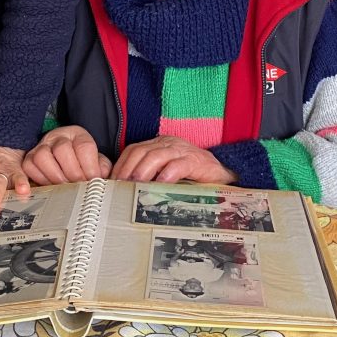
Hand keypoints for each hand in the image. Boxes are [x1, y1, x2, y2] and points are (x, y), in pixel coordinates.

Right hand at [23, 125, 111, 184]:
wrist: (64, 157)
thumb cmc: (81, 161)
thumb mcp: (96, 161)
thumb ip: (102, 167)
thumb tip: (102, 176)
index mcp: (77, 134)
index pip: (84, 146)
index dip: (90, 166)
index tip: (93, 180)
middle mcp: (58, 137)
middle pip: (62, 149)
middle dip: (73, 172)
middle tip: (79, 186)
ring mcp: (41, 146)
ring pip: (42, 156)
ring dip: (54, 176)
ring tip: (64, 187)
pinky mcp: (29, 158)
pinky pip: (29, 167)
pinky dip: (39, 179)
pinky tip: (49, 187)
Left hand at [110, 135, 238, 184]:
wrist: (225, 175)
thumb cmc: (192, 178)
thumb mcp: (167, 176)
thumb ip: (149, 178)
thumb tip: (124, 192)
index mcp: (159, 145)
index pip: (133, 150)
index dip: (120, 165)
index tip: (111, 183)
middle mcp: (168, 144)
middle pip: (141, 151)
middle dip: (128, 169)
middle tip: (120, 187)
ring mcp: (183, 150)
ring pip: (156, 155)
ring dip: (143, 171)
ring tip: (135, 186)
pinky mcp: (197, 161)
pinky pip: (178, 164)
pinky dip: (167, 174)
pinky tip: (160, 185)